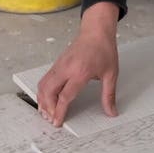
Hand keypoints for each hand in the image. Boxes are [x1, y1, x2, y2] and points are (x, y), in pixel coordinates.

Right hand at [37, 2, 119, 126]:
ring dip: (42, 101)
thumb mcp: (111, 73)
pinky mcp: (57, 63)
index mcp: (80, 72)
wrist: (97, 30)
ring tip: (47, 113)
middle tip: (52, 119)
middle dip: (48, 108)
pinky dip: (42, 91)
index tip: (58, 122)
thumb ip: (109, 95)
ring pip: (43, 85)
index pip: (65, 96)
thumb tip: (111, 112)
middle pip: (49, 92)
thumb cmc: (104, 49)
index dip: (59, 111)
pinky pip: (45, 79)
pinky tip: (46, 99)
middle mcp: (66, 68)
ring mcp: (59, 64)